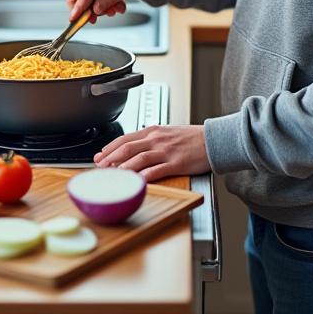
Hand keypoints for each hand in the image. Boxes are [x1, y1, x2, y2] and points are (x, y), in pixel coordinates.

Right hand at [66, 0, 142, 20]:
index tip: (73, 21)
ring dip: (96, 8)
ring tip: (116, 7)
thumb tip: (95, 11)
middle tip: (107, 14)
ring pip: (80, 0)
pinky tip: (112, 3)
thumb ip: (108, 0)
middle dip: (88, 12)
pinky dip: (96, 4)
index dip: (79, 9)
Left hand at [93, 125, 209, 182]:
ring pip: (138, 158)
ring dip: (122, 167)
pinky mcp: (176, 163)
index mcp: (153, 131)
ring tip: (111, 175)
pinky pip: (156, 170)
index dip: (110, 148)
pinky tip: (135, 182)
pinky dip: (144, 176)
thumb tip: (134, 148)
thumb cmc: (192, 138)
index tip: (99, 156)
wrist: (214, 139)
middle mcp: (157, 139)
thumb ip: (151, 138)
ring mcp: (166, 151)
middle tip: (99, 166)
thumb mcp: (168, 133)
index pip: (125, 138)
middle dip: (110, 158)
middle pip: (127, 147)